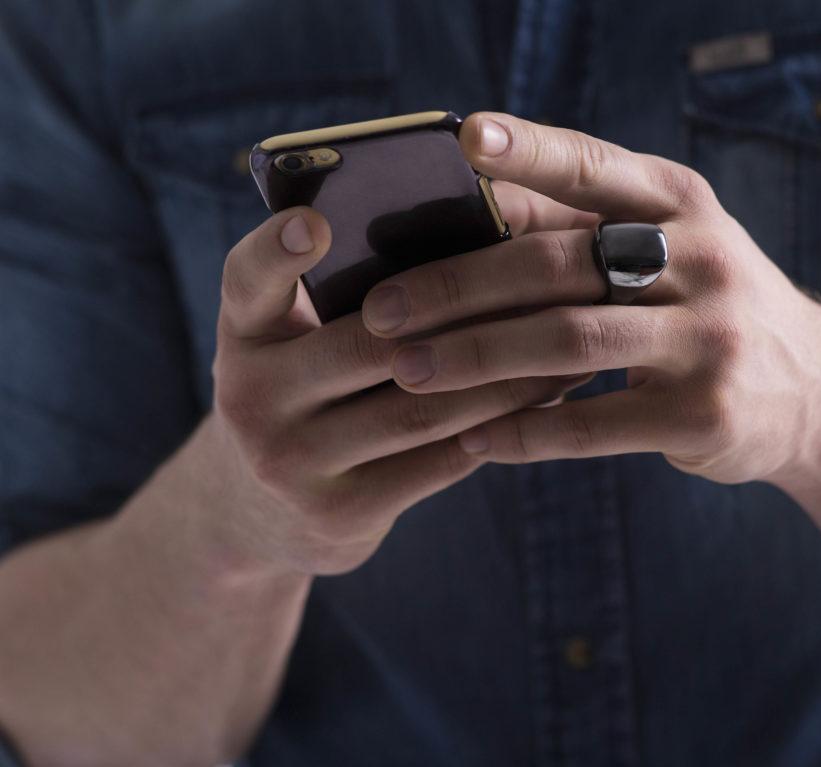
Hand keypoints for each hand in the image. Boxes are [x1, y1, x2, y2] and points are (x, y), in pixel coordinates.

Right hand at [206, 206, 591, 575]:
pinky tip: (546, 398)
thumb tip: (469, 238)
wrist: (258, 515)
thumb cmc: (301, 395)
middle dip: (468, 313)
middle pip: (368, 345)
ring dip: (505, 375)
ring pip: (419, 407)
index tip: (320, 221)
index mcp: (243, 334)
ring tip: (568, 339)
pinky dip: (499, 426)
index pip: (247, 279)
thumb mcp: (291, 345)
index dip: (279, 250)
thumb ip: (341, 297)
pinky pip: (438, 461)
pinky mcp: (340, 513)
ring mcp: (292, 462)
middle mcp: (250, 397)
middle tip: (549, 275)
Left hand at [360, 112, 820, 484]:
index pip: (594, 166)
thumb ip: (581, 226)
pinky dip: (525, 433)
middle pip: (559, 264)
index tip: (460, 138)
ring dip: (475, 359)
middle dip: (459, 286)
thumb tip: (470, 200)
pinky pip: (593, 426)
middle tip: (381, 309)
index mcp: (683, 206)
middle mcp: (702, 261)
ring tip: (406, 372)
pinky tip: (471, 438)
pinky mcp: (703, 415)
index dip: (528, 150)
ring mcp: (709, 340)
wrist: (818, 393)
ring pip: (569, 342)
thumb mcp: (670, 248)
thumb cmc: (709, 308)